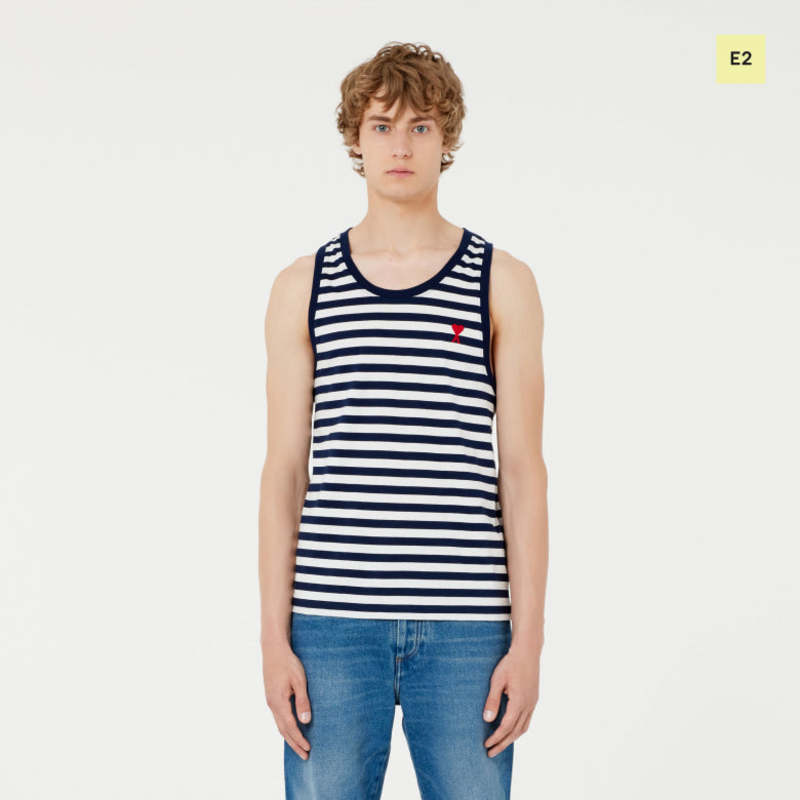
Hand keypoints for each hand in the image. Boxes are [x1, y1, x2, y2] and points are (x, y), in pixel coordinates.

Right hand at [261, 641, 312, 759]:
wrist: (273, 650)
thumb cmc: (288, 663)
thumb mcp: (299, 681)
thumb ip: (302, 701)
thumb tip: (306, 722)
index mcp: (279, 702)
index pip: (290, 727)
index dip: (299, 739)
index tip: (308, 750)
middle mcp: (272, 704)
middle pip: (283, 730)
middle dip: (294, 744)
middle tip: (305, 756)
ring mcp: (270, 701)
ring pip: (279, 725)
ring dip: (289, 737)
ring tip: (299, 747)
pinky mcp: (271, 696)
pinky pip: (278, 717)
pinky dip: (285, 727)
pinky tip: (291, 728)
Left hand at [482, 645, 539, 757]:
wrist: (527, 651)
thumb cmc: (510, 663)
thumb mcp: (497, 680)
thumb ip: (492, 700)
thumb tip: (487, 720)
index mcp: (519, 702)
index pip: (506, 727)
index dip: (496, 738)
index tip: (486, 745)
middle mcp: (528, 705)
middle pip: (515, 732)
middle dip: (503, 744)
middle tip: (491, 753)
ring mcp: (533, 703)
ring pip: (523, 728)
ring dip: (511, 738)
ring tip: (500, 745)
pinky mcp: (534, 699)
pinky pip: (527, 720)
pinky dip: (518, 729)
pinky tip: (511, 730)